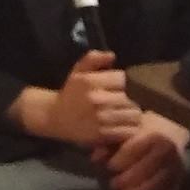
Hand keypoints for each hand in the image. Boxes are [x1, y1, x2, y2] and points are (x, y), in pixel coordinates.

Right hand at [25, 50, 139, 146]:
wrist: (55, 117)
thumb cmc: (71, 93)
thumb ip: (93, 59)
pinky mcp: (104, 134)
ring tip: (125, 114)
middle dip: (131, 99)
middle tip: (124, 102)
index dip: (123, 82)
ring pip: (134, 115)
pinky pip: (129, 130)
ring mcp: (101, 118)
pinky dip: (129, 128)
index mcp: (90, 81)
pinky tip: (122, 125)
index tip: (118, 87)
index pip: (123, 78)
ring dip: (132, 114)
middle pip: (131, 97)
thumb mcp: (77, 72)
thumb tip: (112, 55)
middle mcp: (97, 99)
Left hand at [96, 112, 189, 189]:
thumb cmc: (141, 131)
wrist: (170, 131)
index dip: (122, 159)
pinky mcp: (180, 179)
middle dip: (129, 178)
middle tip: (113, 184)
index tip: (110, 166)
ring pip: (159, 182)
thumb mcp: (125, 132)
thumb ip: (109, 143)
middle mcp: (169, 151)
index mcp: (155, 136)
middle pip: (148, 168)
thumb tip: (95, 157)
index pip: (137, 149)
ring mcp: (177, 167)